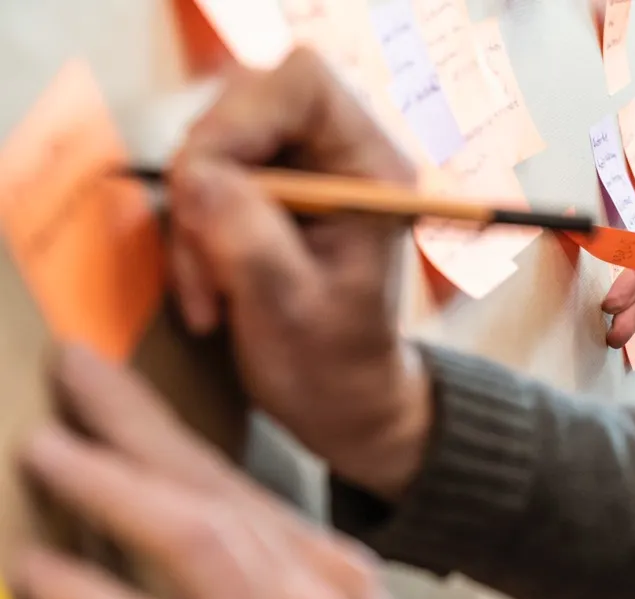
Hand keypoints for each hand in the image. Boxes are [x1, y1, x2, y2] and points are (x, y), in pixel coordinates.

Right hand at [168, 49, 424, 500]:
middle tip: (205, 258)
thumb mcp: (292, 312)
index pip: (303, 85)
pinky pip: (199, 190)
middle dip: (205, 183)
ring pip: (209, 153)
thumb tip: (198, 174)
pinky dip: (190, 240)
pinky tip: (212, 296)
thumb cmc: (337, 369)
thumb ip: (251, 241)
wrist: (343, 405)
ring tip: (214, 298)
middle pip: (242, 109)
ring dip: (193, 225)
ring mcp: (296, 178)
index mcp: (372, 173)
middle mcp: (337, 161)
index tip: (206, 181)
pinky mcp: (260, 200)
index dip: (241, 116)